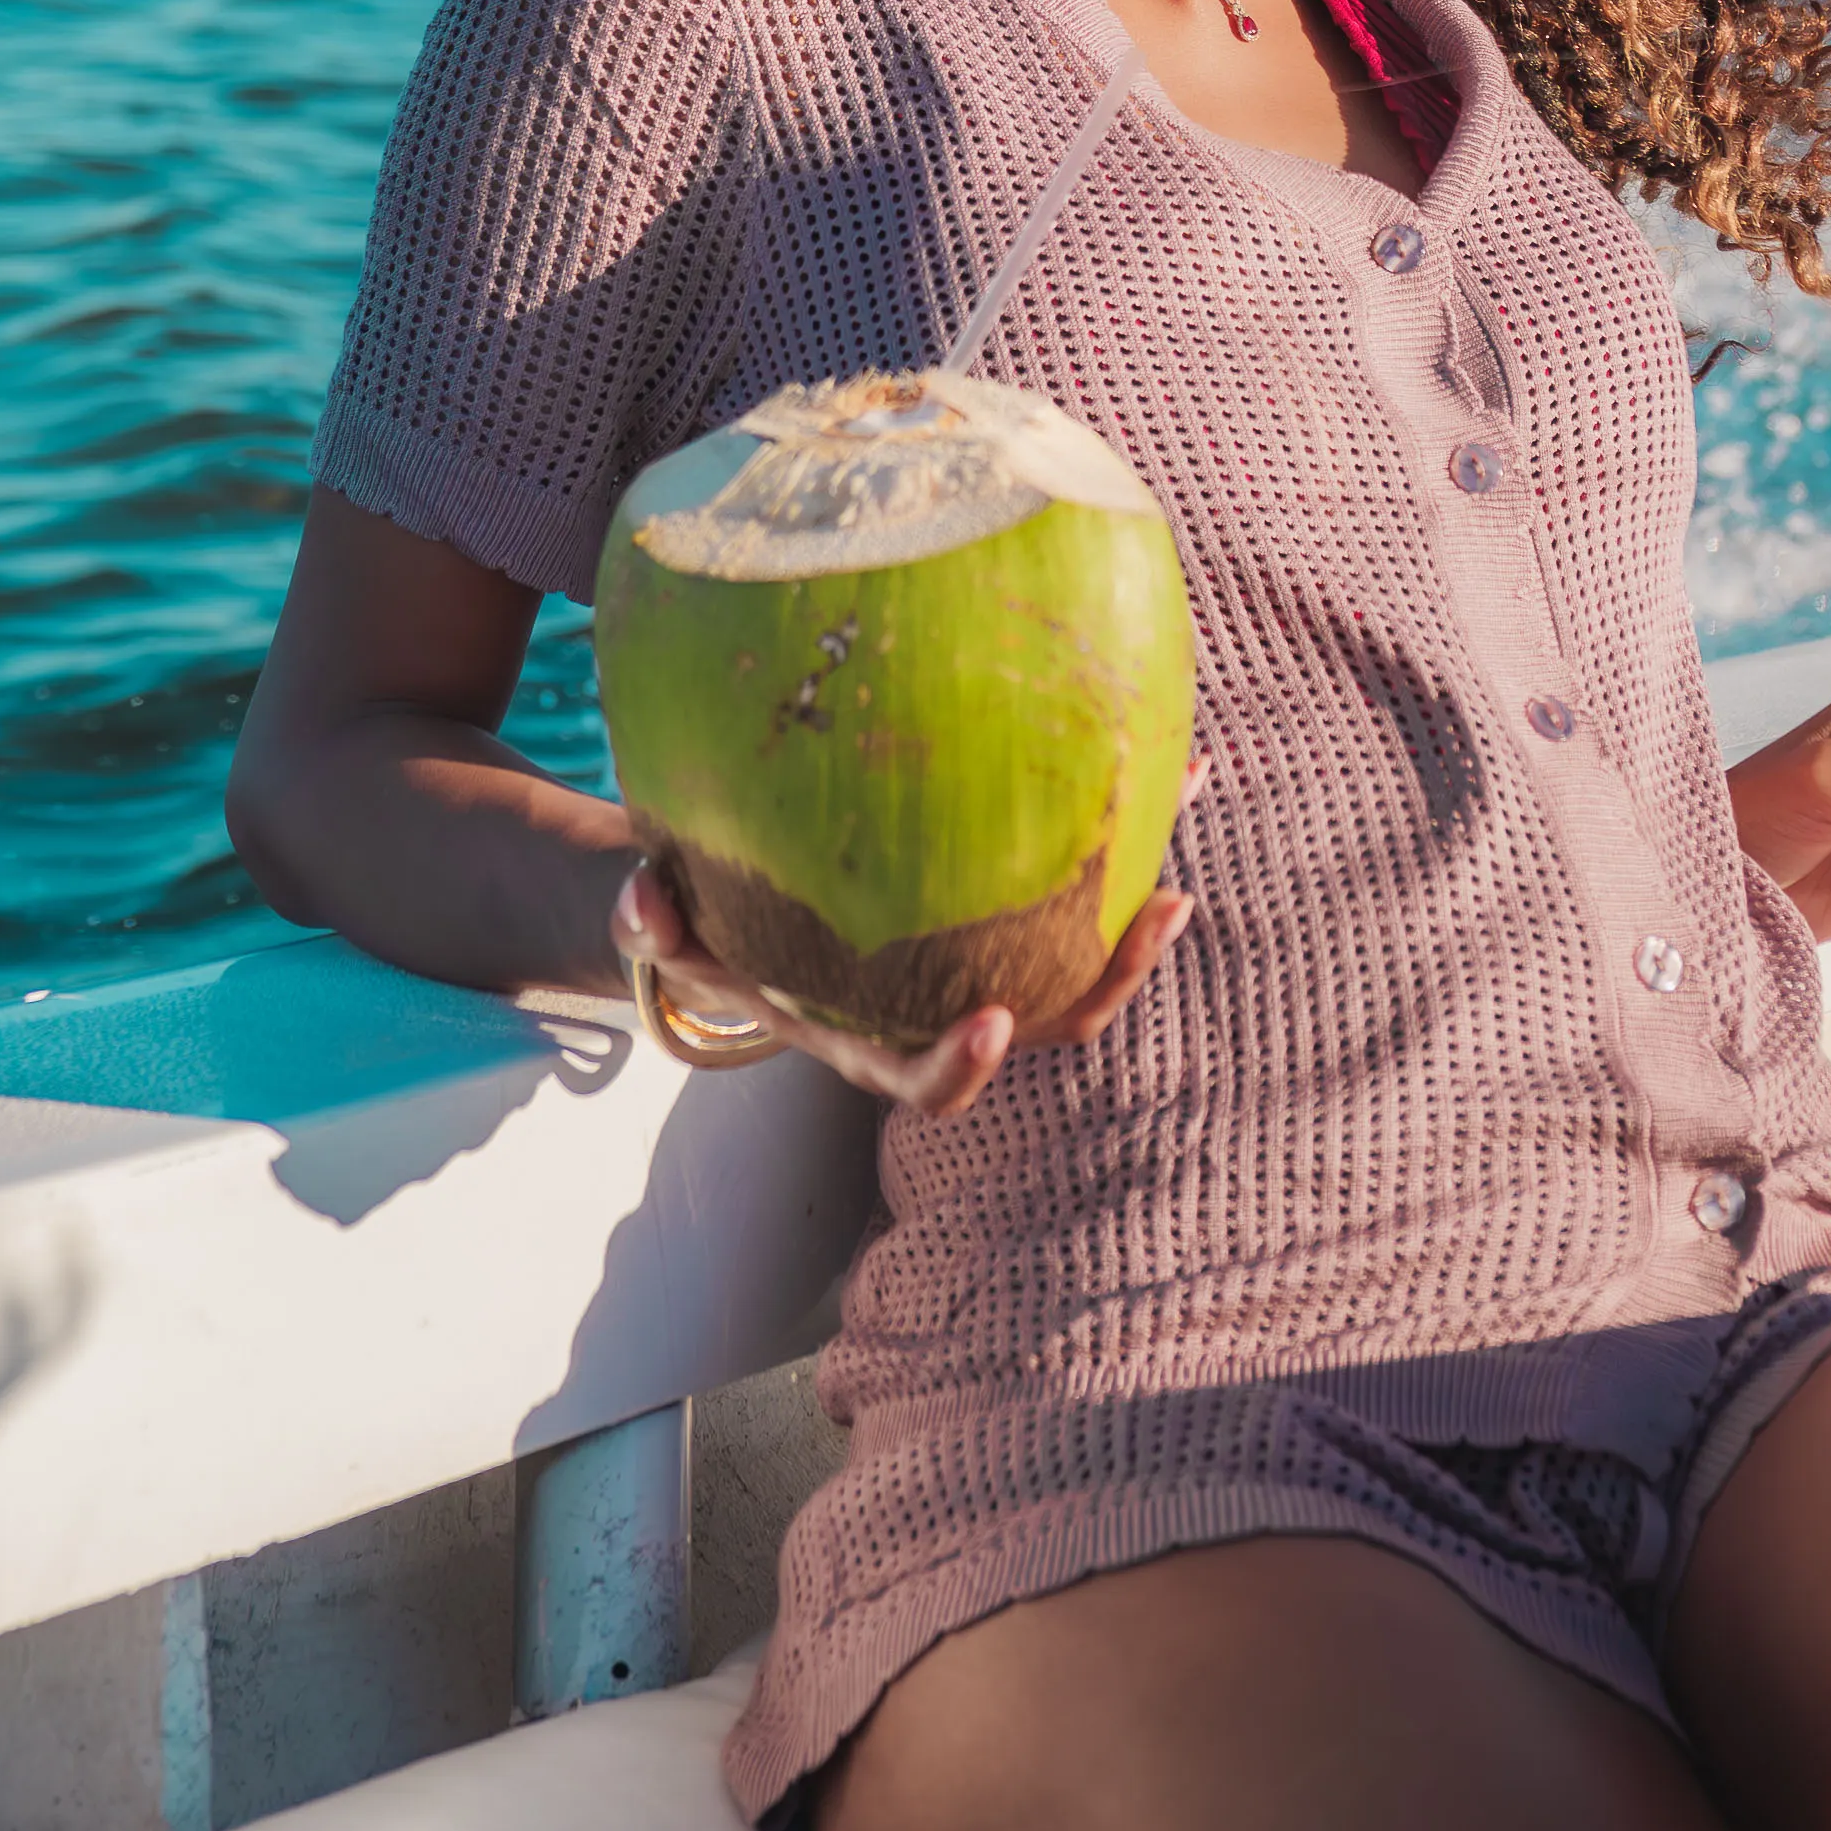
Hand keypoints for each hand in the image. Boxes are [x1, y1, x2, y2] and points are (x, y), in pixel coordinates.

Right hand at [609, 755, 1208, 1119]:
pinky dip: (1123, 827)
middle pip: (1052, 1020)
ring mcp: (988, 960)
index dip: (964, 1065)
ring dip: (1140, 901)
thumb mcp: (676, 933)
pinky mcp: (1011, 910)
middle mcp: (944, 1010)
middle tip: (1165, 908)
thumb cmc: (715, 932)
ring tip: (1189, 804)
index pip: (925, 1079)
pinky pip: (1074, 878)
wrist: (756, 917)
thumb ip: (655, 923)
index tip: (995, 1022)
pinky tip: (1170, 751)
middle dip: (1114, 977)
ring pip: (1084, 952)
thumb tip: (640, 897)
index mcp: (871, 1037)